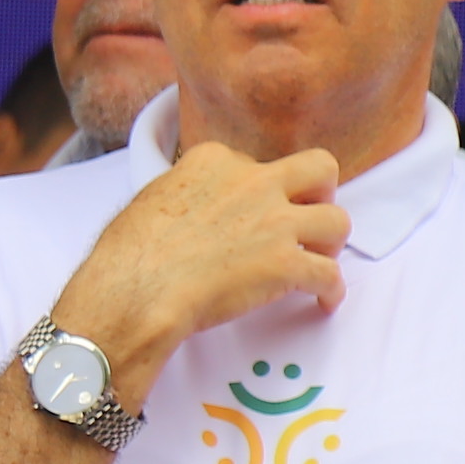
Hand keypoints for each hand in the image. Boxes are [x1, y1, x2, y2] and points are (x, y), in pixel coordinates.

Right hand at [55, 137, 349, 380]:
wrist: (133, 293)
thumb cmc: (127, 255)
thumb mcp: (150, 199)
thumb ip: (185, 192)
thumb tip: (188, 210)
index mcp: (215, 161)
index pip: (255, 163)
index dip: (259, 189)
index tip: (253, 209)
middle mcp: (254, 182)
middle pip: (319, 169)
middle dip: (321, 192)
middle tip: (309, 216)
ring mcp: (275, 223)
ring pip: (337, 221)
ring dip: (330, 243)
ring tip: (318, 260)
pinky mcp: (286, 265)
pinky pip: (329, 276)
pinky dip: (331, 291)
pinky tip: (323, 301)